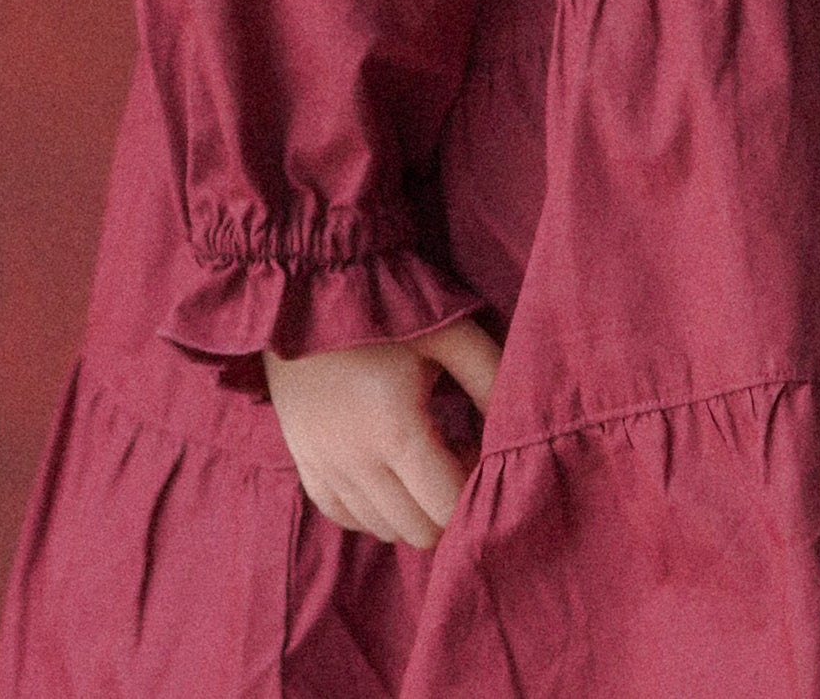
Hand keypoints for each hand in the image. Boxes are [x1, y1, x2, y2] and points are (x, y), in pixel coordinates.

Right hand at [263, 315, 502, 547]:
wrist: (310, 287)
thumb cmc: (388, 305)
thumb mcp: (450, 333)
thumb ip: (491, 379)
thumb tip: (516, 429)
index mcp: (397, 432)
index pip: (447, 508)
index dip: (473, 492)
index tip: (474, 448)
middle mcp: (357, 463)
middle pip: (417, 531)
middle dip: (447, 507)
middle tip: (453, 455)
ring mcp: (325, 468)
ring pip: (382, 528)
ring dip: (413, 509)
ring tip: (422, 458)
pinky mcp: (304, 463)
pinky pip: (344, 517)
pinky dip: (373, 511)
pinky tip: (388, 473)